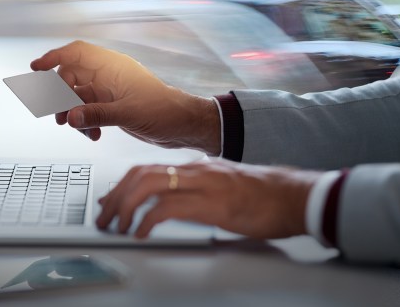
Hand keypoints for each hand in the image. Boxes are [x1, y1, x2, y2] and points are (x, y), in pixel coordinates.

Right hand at [30, 40, 220, 153]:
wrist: (184, 125)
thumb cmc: (165, 111)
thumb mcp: (129, 113)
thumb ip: (97, 114)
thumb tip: (70, 117)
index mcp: (112, 66)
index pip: (76, 53)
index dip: (53, 57)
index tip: (36, 68)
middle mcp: (108, 75)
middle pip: (70, 77)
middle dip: (60, 96)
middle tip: (57, 115)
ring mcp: (109, 91)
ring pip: (77, 96)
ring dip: (71, 112)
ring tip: (73, 127)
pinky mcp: (111, 106)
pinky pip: (87, 110)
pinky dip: (84, 122)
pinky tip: (92, 135)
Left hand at [97, 159, 319, 238]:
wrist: (295, 196)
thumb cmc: (263, 196)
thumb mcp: (222, 188)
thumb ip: (197, 192)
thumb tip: (171, 206)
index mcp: (194, 167)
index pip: (146, 168)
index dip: (121, 185)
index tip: (109, 201)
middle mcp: (193, 170)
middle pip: (139, 174)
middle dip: (115, 195)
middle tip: (105, 217)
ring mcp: (201, 184)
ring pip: (147, 185)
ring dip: (124, 207)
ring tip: (116, 226)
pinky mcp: (210, 203)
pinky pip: (166, 208)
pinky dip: (146, 220)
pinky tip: (141, 233)